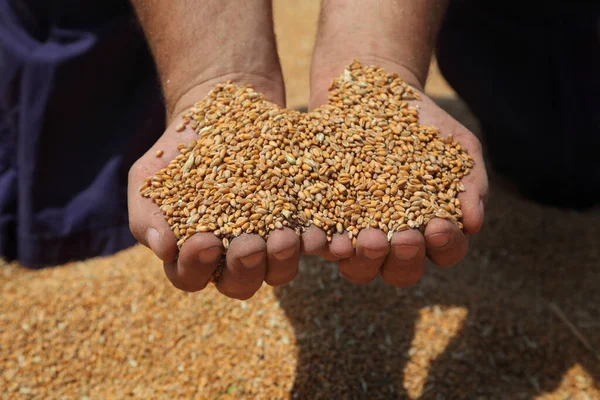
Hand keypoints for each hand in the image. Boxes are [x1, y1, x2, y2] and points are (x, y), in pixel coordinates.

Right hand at [128, 75, 306, 299]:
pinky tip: (319, 233)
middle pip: (238, 284)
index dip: (196, 267)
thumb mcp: (151, 175)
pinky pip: (310, 243)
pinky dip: (315, 242)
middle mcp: (232, 256)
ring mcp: (268, 243)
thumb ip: (148, 212)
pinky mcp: (299, 223)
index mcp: (193, 254)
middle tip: (250, 246)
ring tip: (285, 237)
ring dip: (281, 260)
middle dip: (244, 268)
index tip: (205, 240)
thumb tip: (163, 248)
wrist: (220, 113)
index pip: (190, 277)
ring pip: (278, 272)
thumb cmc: (179, 150)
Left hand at [311, 73, 487, 285]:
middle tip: (403, 237)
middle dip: (405, 259)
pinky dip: (326, 245)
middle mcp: (392, 239)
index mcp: (429, 229)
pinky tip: (329, 236)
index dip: (445, 246)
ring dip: (365, 260)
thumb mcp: (455, 145)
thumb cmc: (424, 126)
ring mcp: (356, 233)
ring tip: (367, 238)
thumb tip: (474, 223)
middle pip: (401, 271)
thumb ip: (470, 182)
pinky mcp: (324, 219)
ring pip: (360, 268)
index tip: (439, 226)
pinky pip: (323, 243)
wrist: (374, 95)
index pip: (444, 251)